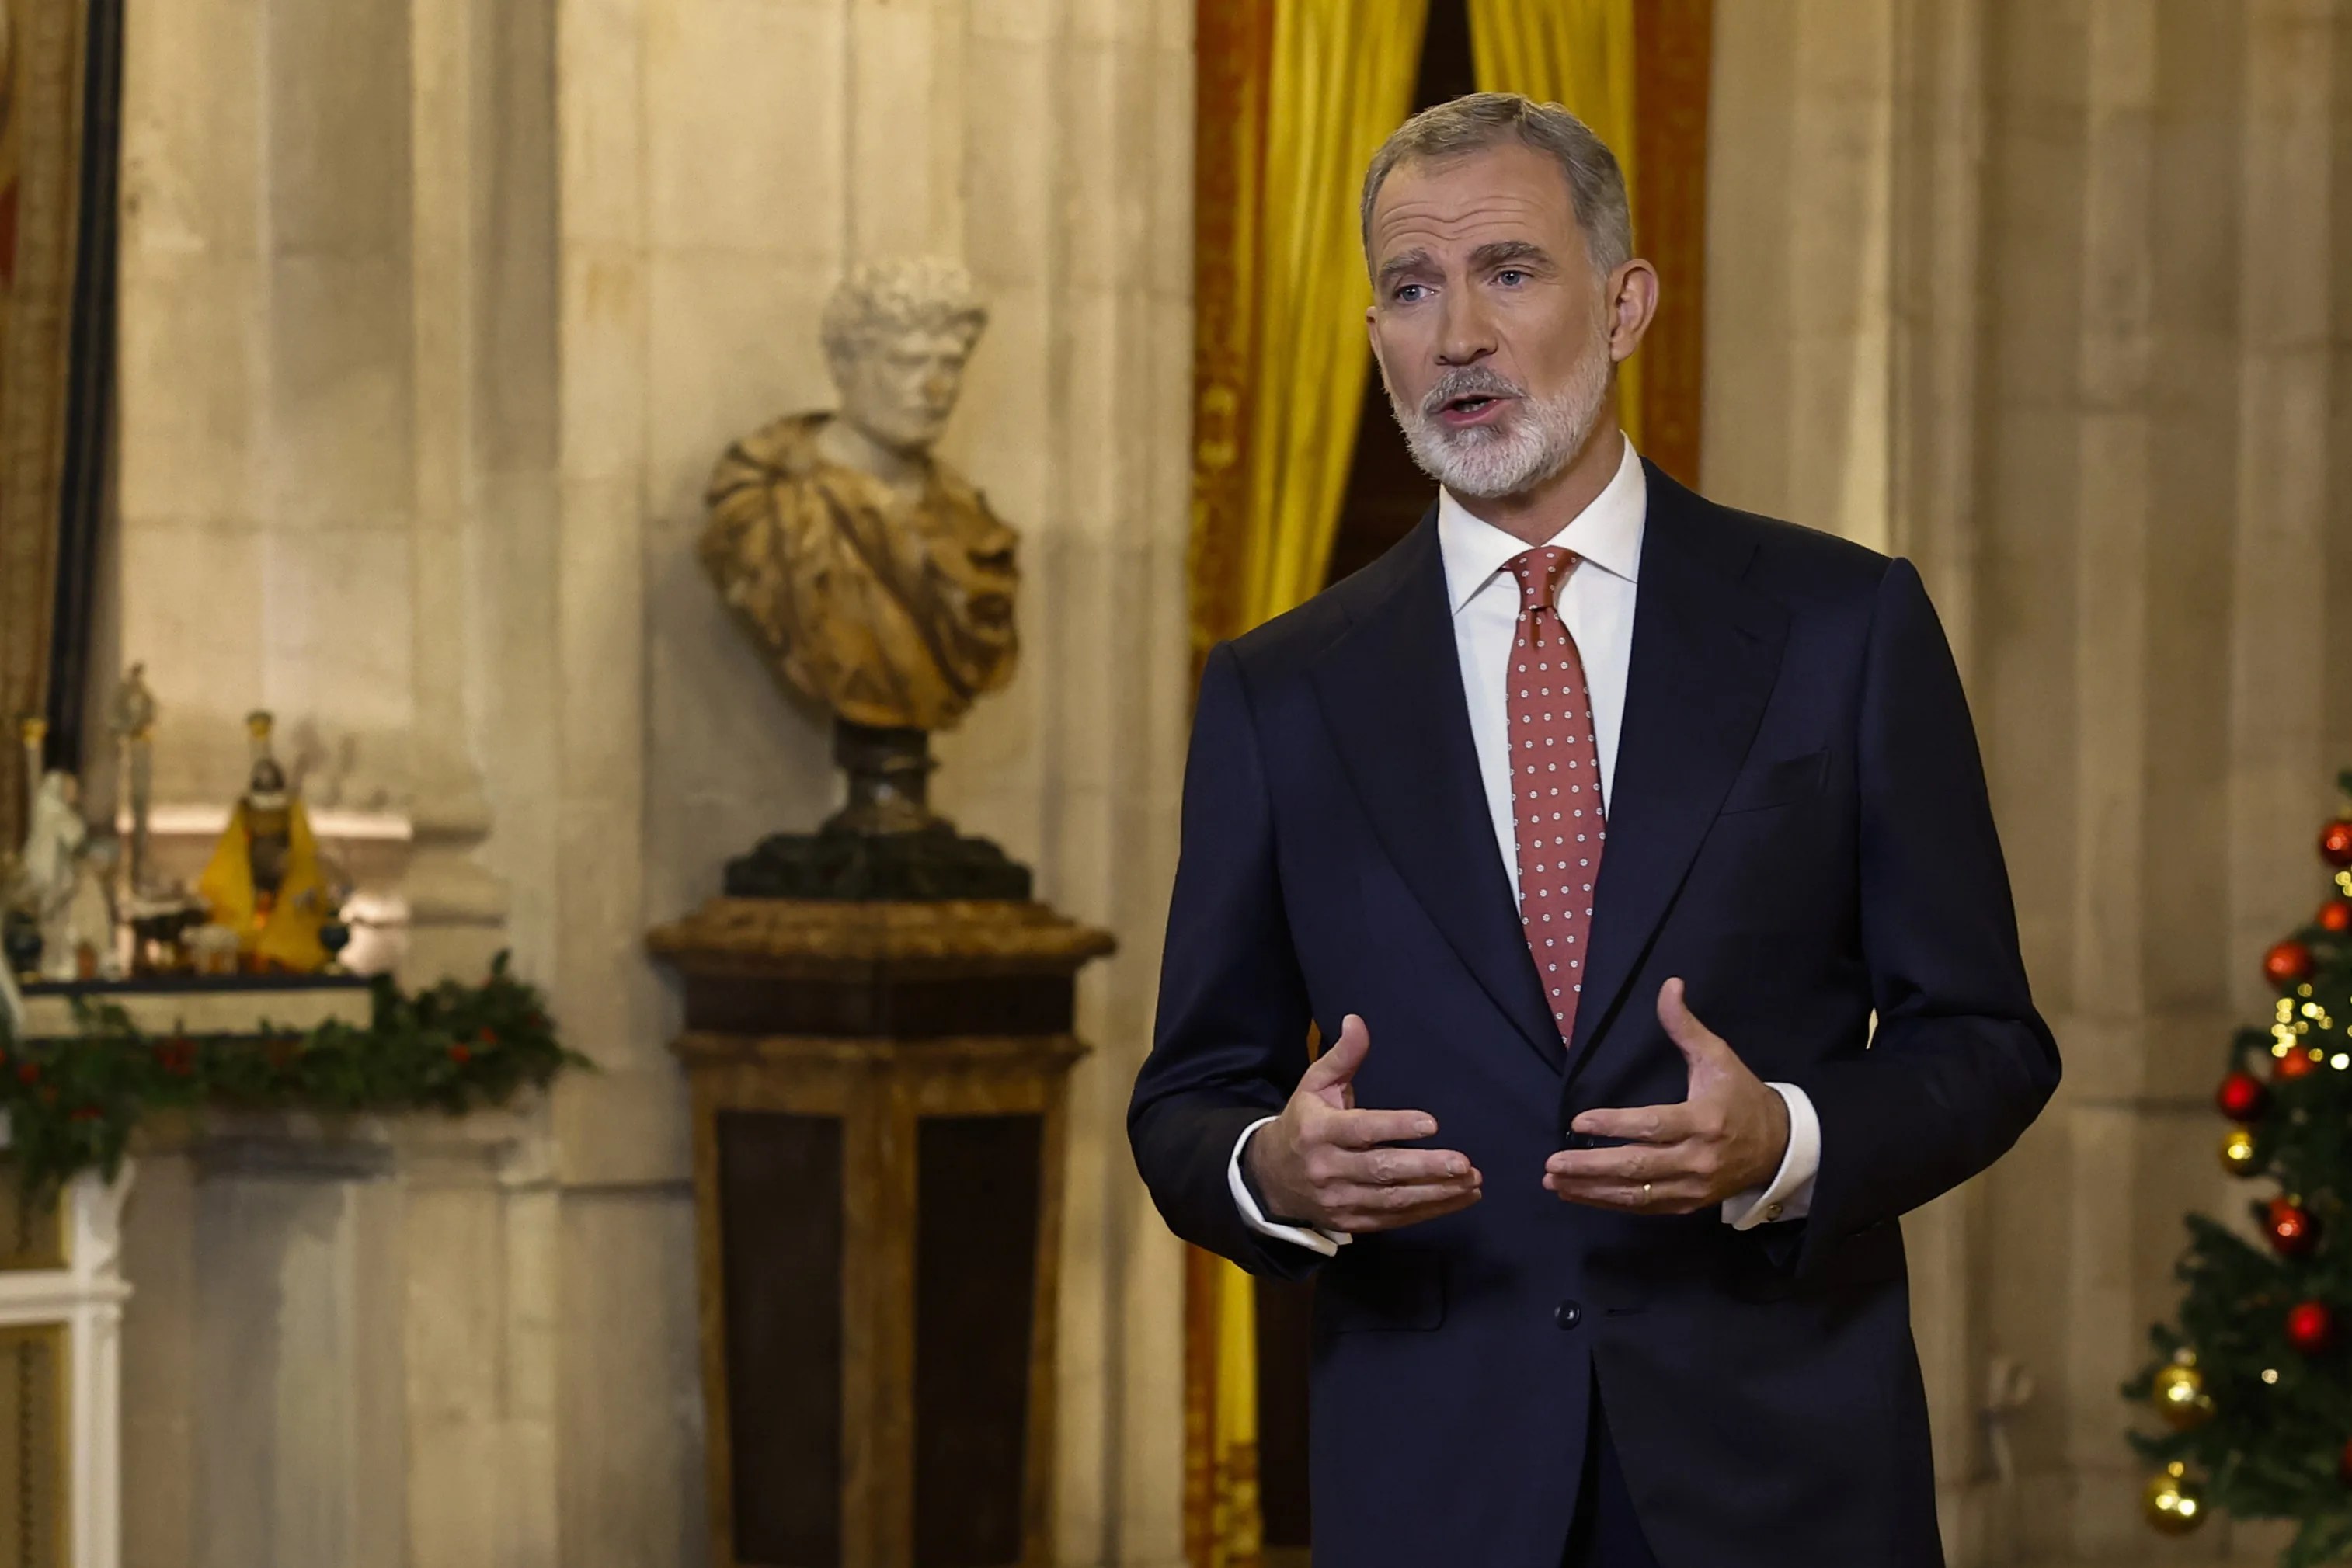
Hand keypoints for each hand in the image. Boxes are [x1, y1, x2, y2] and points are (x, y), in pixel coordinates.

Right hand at [1244, 1013, 1481, 1232]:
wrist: (1271, 1179)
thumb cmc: (1304, 1122)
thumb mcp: (1315, 1085)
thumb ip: (1341, 1056)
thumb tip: (1357, 1020)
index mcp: (1318, 1130)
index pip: (1361, 1130)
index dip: (1396, 1127)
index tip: (1431, 1124)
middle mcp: (1328, 1168)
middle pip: (1381, 1170)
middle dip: (1425, 1168)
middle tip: (1463, 1163)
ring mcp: (1340, 1201)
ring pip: (1393, 1200)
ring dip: (1436, 1192)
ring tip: (1472, 1181)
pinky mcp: (1352, 1222)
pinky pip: (1395, 1219)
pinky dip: (1430, 1211)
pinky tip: (1459, 1198)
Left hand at [1542, 978, 1789, 1213]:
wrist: (1779, 1148)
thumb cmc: (1741, 1097)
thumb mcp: (1718, 1057)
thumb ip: (1685, 1026)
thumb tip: (1668, 984)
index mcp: (1703, 1120)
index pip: (1652, 1126)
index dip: (1614, 1125)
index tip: (1578, 1122)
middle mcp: (1697, 1159)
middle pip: (1637, 1167)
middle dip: (1590, 1167)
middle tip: (1552, 1163)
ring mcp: (1693, 1187)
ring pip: (1636, 1194)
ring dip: (1591, 1189)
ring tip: (1554, 1181)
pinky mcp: (1689, 1205)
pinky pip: (1644, 1207)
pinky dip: (1610, 1202)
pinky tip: (1580, 1195)